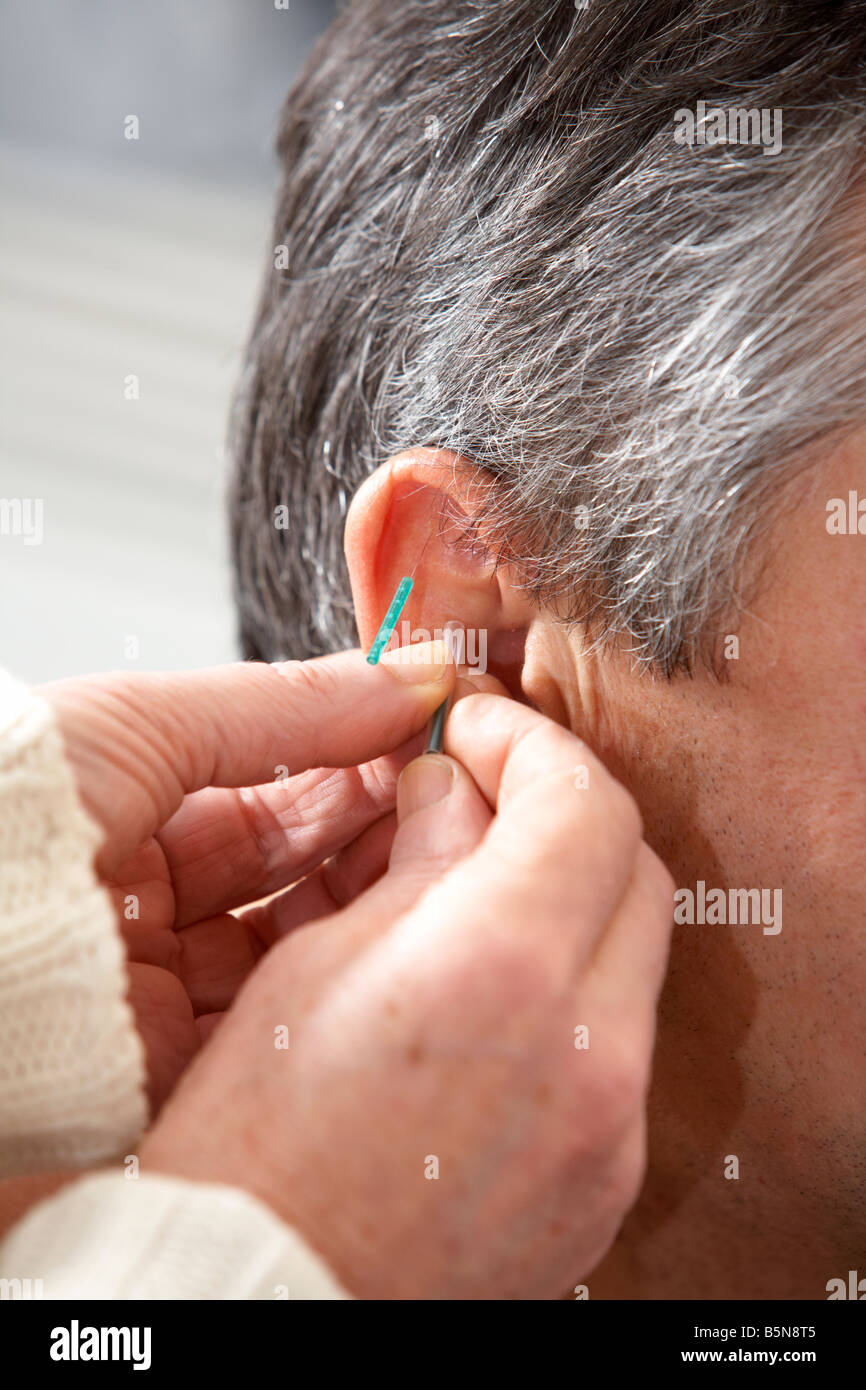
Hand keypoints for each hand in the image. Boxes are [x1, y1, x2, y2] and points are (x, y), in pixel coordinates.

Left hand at [38, 645, 455, 1112]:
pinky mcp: (161, 1072)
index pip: (269, 795)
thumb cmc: (5, 812)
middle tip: (455, 799)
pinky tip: (387, 946)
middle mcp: (140, 909)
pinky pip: (266, 1034)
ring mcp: (152, 992)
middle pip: (289, 877)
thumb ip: (284, 706)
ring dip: (364, 910)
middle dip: (373, 836)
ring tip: (439, 863)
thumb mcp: (145, 722)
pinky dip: (331, 993)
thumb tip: (401, 674)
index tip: (431, 738)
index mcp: (123, 818)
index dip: (353, 766)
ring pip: (290, 956)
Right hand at [142, 691, 674, 1298]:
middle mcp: (586, 1049)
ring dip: (572, 900)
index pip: (581, 802)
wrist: (271, 1305)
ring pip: (634, 955)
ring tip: (476, 894)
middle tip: (483, 796)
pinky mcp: (609, 1176)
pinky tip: (493, 990)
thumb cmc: (254, 1160)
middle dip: (563, 811)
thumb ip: (413, 863)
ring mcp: (612, 1123)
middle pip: (634, 867)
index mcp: (500, 971)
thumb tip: (453, 791)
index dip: (529, 742)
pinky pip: (620, 1042)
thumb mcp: (309, 969)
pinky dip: (572, 989)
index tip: (479, 729)